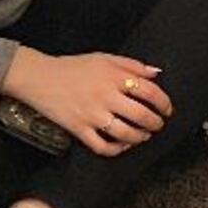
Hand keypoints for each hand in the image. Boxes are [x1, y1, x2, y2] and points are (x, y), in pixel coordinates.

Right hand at [1, 47, 171, 158]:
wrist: (40, 78)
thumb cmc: (74, 66)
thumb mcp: (104, 57)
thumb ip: (131, 65)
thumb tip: (156, 73)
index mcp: (114, 77)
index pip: (149, 91)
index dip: (163, 102)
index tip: (167, 108)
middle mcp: (106, 97)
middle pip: (141, 115)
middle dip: (155, 123)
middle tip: (159, 124)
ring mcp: (92, 116)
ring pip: (124, 133)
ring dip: (140, 137)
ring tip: (144, 136)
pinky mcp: (79, 130)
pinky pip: (102, 146)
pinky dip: (116, 150)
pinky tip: (122, 146)